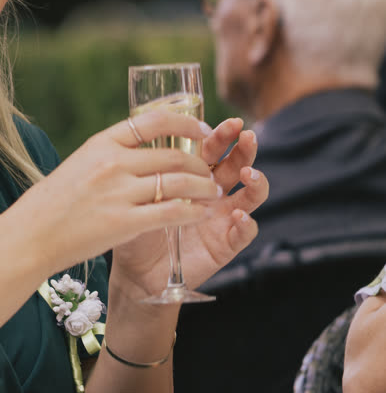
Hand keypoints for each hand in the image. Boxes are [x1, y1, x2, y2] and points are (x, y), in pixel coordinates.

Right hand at [24, 108, 220, 275]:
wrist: (31, 235)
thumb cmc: (53, 202)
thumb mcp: (80, 163)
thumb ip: (111, 155)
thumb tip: (143, 150)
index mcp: (101, 143)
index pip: (154, 121)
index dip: (186, 122)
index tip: (203, 129)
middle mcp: (113, 163)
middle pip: (174, 154)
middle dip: (200, 164)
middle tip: (211, 173)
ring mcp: (119, 192)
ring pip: (179, 182)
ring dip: (203, 187)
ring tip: (212, 193)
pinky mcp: (125, 222)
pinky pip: (172, 212)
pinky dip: (192, 212)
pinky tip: (199, 214)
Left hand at [109, 116, 266, 298]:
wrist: (136, 268)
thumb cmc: (137, 224)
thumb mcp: (142, 192)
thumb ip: (152, 169)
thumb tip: (149, 137)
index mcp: (195, 174)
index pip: (214, 149)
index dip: (222, 135)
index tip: (228, 124)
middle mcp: (215, 192)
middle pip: (238, 165)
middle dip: (245, 149)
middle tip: (247, 136)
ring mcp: (224, 217)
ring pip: (252, 195)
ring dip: (256, 182)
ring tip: (248, 175)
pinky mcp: (227, 243)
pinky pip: (245, 232)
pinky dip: (246, 223)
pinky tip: (239, 216)